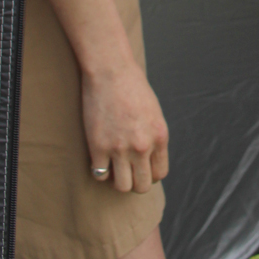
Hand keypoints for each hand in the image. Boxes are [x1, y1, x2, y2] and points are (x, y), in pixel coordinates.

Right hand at [82, 60, 169, 193]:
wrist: (111, 71)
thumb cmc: (133, 87)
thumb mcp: (154, 112)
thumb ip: (154, 137)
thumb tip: (150, 159)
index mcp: (160, 136)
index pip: (159, 174)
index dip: (150, 174)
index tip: (141, 167)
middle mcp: (142, 146)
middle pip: (142, 186)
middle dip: (135, 182)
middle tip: (127, 170)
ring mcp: (120, 148)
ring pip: (122, 187)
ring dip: (118, 180)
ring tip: (114, 167)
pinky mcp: (98, 147)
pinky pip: (99, 175)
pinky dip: (100, 170)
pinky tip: (100, 158)